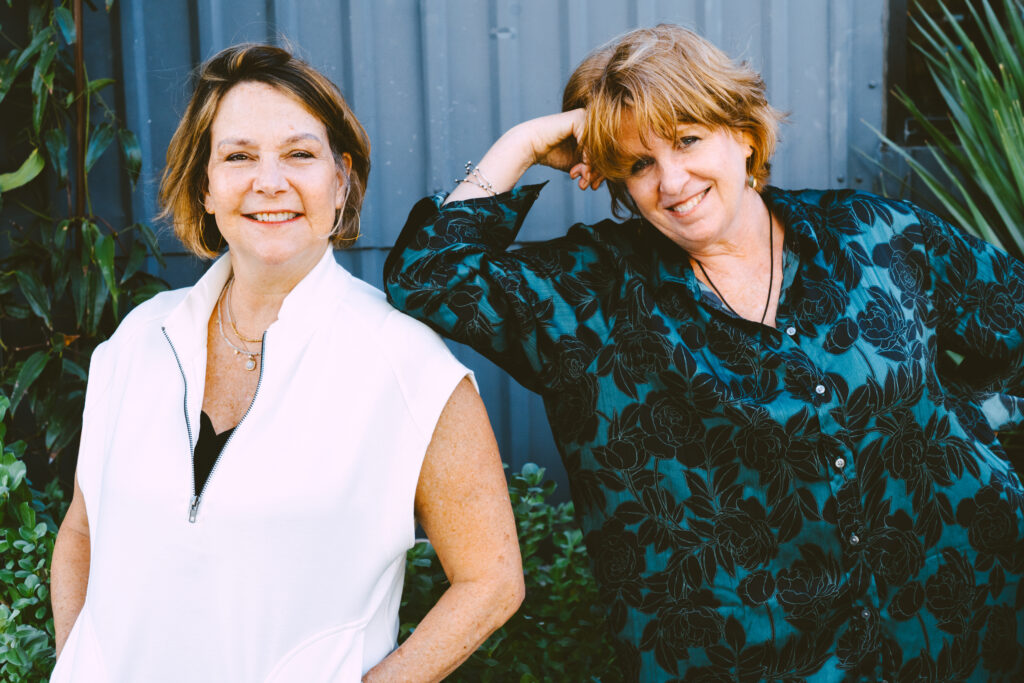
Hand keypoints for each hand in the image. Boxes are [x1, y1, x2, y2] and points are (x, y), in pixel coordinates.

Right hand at [444, 110, 604, 204]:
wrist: (529, 145)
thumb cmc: (551, 154)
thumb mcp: (576, 164)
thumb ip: (591, 169)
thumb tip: (602, 180)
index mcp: (593, 131)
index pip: (606, 153)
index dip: (601, 173)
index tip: (592, 186)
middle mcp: (592, 122)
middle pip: (605, 150)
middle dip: (597, 173)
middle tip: (585, 185)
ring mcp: (586, 118)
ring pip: (600, 147)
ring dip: (592, 168)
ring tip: (580, 179)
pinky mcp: (579, 118)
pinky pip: (591, 141)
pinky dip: (587, 157)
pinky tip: (577, 167)